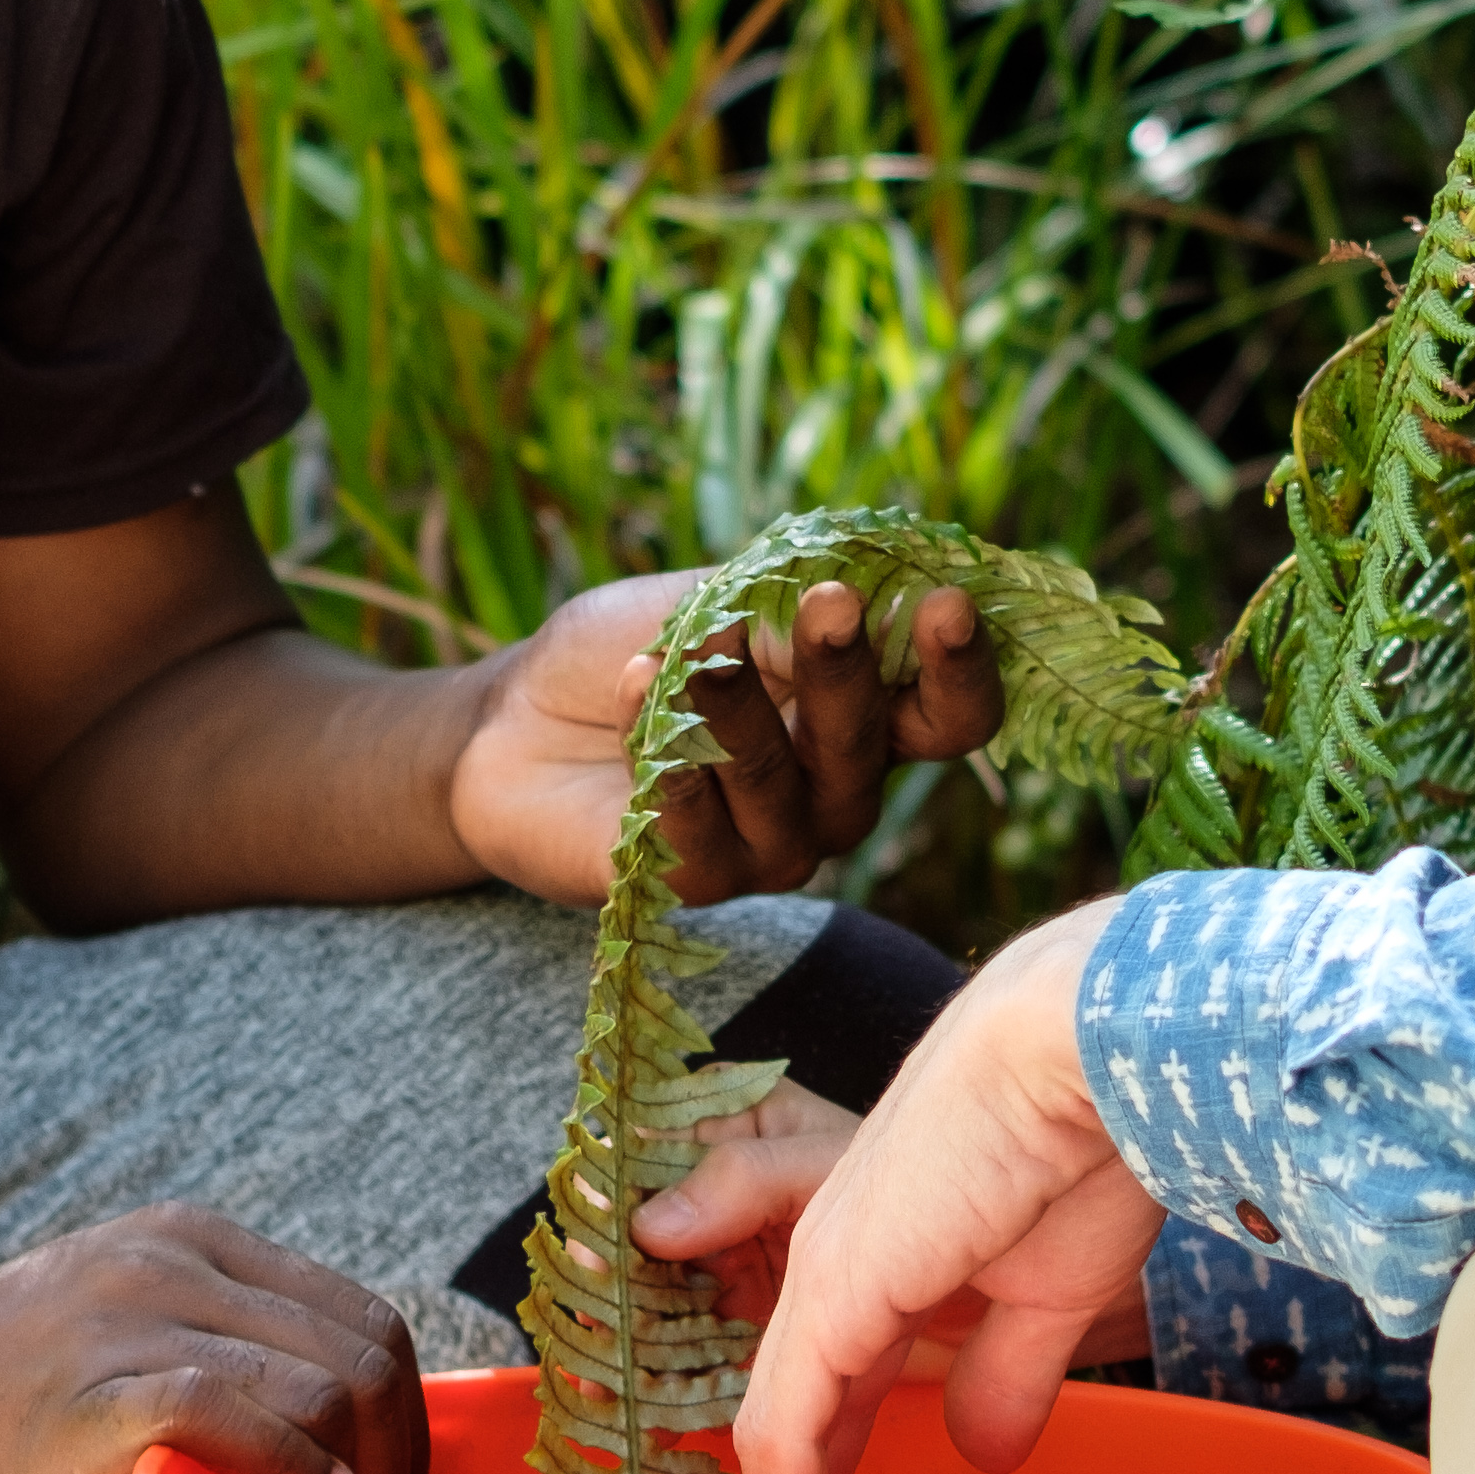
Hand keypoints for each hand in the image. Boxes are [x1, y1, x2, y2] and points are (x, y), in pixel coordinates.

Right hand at [0, 1204, 425, 1473]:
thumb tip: (318, 1442)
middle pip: (365, 1348)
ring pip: (326, 1380)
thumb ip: (206, 1359)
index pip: (360, 1314)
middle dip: (398, 1456)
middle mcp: (174, 1261)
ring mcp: (132, 1321)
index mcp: (189, 1241)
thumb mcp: (112, 1337)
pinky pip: (238, 1414)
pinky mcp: (93, 1394)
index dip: (401, 1415)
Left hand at [445, 573, 1008, 908]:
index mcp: (859, 718)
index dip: (961, 669)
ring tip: (695, 648)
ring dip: (737, 709)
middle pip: (870, 748)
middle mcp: (831, 793)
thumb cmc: (628, 650)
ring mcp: (769, 847)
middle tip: (829, 604)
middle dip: (848, 671)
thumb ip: (786, 609)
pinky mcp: (694, 884)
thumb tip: (867, 589)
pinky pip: (697, 827)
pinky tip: (636, 687)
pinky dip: (664, 752)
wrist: (513, 721)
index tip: (949, 605)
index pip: (948, 715)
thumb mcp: (711, 604)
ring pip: (780, 787)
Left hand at [717, 906, 1160, 1473]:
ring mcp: (823, 1278)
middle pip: (788, 1419)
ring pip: (775, 1435)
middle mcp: (835, 1264)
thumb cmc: (1090, 1145)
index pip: (833, 1388)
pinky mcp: (832, 1296)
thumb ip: (1005, 1371)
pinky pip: (786, 1431)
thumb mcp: (1047, 1290)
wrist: (1092, 1055)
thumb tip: (986, 1454)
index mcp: (886, 1254)